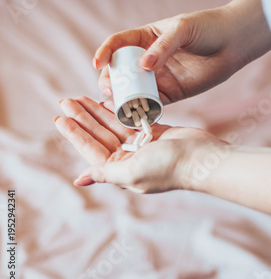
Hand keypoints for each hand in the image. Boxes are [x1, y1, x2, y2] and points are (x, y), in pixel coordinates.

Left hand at [54, 96, 227, 192]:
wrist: (202, 158)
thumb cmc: (168, 167)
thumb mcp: (132, 171)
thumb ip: (105, 173)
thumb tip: (80, 179)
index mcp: (121, 171)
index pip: (92, 150)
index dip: (75, 134)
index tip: (60, 118)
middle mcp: (130, 160)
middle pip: (100, 136)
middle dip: (82, 119)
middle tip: (66, 101)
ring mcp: (143, 146)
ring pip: (114, 126)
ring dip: (97, 113)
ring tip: (80, 98)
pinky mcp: (156, 134)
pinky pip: (132, 121)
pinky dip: (119, 112)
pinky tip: (106, 102)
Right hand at [94, 0, 270, 103]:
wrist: (233, 43)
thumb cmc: (207, 28)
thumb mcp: (182, 30)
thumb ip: (163, 47)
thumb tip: (143, 67)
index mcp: (145, 37)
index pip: (118, 44)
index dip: (105, 52)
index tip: (98, 63)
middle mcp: (148, 59)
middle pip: (121, 71)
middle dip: (111, 80)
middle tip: (110, 89)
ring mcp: (159, 77)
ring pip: (135, 90)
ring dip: (125, 98)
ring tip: (120, 105)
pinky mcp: (172, 93)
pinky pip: (154, 103)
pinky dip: (145, 109)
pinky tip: (139, 113)